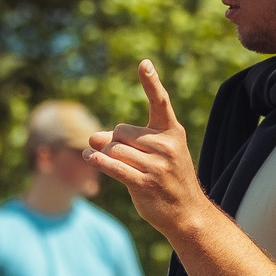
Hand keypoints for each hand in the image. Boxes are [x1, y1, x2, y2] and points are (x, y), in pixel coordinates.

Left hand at [88, 60, 209, 239]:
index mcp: (171, 132)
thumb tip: (92, 136)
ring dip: (106, 157)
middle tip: (124, 157)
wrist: (186, 212)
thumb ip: (125, 141)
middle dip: (114, 142)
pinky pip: (114, 167)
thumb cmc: (166, 178)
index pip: (159, 102)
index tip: (143, 63)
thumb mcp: (153, 154)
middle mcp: (166, 145)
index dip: (150, 82)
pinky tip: (89, 157)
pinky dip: (99, 162)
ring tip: (117, 166)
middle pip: (121, 132)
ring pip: (114, 150)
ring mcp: (157, 165)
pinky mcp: (144, 183)